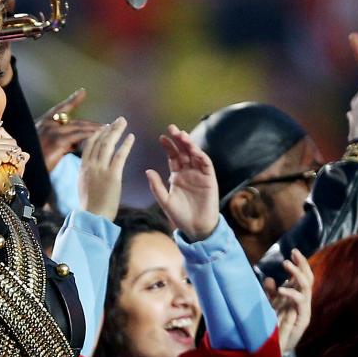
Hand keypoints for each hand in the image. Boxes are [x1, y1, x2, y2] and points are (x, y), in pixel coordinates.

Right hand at [0, 125, 27, 196]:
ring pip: (12, 146)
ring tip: (10, 173)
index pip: (0, 133)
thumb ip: (7, 156)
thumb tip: (26, 154)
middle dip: (13, 156)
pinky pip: (11, 154)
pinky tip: (10, 174)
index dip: (8, 149)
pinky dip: (15, 164)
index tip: (8, 161)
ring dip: (15, 161)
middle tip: (11, 171)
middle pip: (8, 140)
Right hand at [36, 89, 106, 170]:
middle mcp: (47, 125)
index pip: (60, 109)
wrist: (21, 170)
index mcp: (42, 124)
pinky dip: (90, 135)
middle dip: (91, 123)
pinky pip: (79, 136)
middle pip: (75, 121)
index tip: (82, 92)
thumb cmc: (31, 163)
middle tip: (106, 125)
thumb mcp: (44, 148)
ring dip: (94, 129)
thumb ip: (59, 143)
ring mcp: (52, 132)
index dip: (72, 100)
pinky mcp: (58, 141)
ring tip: (107, 131)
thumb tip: (74, 144)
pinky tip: (99, 137)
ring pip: (79, 127)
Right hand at [77, 119, 134, 219]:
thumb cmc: (90, 206)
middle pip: (99, 142)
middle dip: (108, 129)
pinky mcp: (112, 176)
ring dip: (116, 131)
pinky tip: (131, 137)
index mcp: (83, 168)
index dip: (97, 134)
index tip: (104, 127)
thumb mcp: (84, 186)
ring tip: (123, 122)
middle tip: (117, 120)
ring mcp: (100, 170)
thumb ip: (87, 174)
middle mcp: (90, 166)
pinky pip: (119, 156)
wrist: (93, 216)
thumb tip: (90, 168)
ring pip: (108, 145)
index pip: (89, 146)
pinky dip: (125, 145)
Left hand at [146, 125, 219, 240]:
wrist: (195, 228)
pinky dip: (201, 156)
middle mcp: (188, 172)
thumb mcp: (164, 200)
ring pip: (195, 155)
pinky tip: (195, 150)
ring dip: (190, 145)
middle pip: (184, 152)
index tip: (161, 137)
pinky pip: (206, 165)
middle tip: (172, 128)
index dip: (168, 147)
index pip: (173, 157)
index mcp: (177, 176)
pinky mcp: (210, 180)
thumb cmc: (180, 215)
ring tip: (183, 135)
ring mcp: (200, 175)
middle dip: (179, 140)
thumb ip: (156, 186)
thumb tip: (147, 170)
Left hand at [262, 249, 312, 352]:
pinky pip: (300, 302)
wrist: (275, 348)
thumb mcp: (269, 306)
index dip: (300, 264)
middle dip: (302, 264)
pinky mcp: (303, 318)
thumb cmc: (272, 327)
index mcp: (296, 297)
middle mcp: (302, 301)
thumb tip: (270, 278)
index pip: (301, 276)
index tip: (293, 251)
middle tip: (293, 253)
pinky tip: (281, 289)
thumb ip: (270, 293)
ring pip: (306, 286)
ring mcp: (304, 309)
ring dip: (297, 273)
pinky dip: (291, 293)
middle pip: (308, 278)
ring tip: (286, 264)